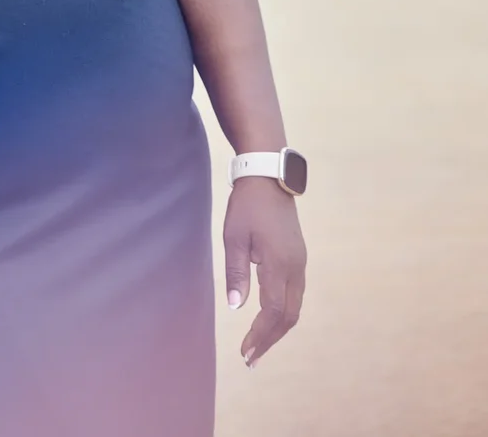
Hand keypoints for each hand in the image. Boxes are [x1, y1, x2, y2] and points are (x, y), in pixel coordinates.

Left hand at [224, 178, 305, 367]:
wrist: (269, 175)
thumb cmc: (247, 204)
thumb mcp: (234, 237)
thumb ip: (236, 272)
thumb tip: (236, 306)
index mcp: (279, 263)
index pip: (273, 312)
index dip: (260, 336)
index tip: (245, 353)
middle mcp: (296, 267)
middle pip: (289, 316)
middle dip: (270, 339)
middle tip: (250, 358)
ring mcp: (300, 262)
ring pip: (294, 306)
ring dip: (278, 328)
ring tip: (258, 343)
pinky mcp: (298, 256)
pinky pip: (295, 293)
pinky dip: (282, 312)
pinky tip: (268, 317)